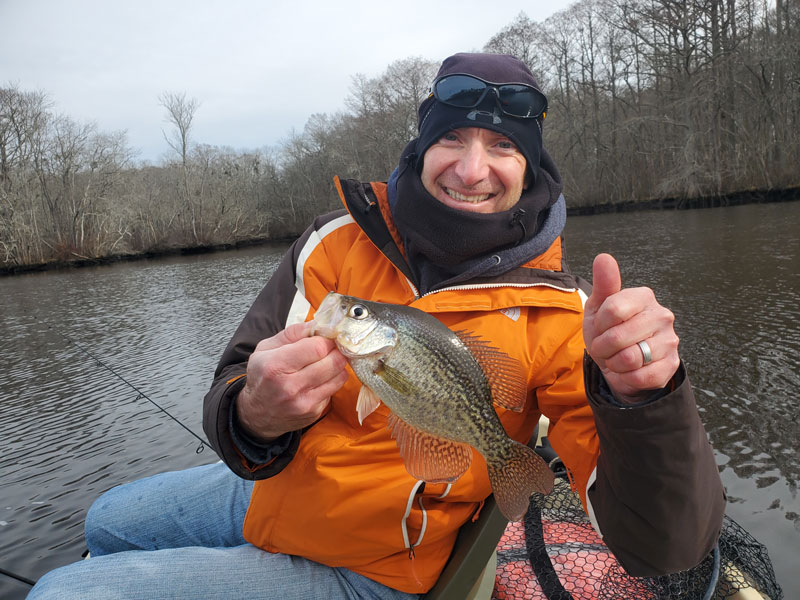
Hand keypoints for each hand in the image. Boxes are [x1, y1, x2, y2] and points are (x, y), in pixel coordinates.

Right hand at [236, 321, 348, 440]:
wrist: (256, 414)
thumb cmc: (262, 377)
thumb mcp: (265, 349)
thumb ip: (292, 333)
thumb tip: (317, 324)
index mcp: (275, 365)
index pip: (317, 348)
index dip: (326, 339)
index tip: (326, 337)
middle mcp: (290, 386)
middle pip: (333, 361)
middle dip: (336, 350)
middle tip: (331, 348)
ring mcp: (304, 402)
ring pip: (339, 375)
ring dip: (337, 365)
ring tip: (326, 362)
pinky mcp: (314, 412)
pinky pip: (335, 390)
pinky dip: (332, 381)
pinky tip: (319, 378)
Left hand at [582, 253, 679, 402]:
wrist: (617, 363)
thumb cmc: (608, 331)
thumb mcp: (598, 308)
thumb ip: (604, 284)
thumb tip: (603, 257)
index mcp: (644, 297)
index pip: (612, 309)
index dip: (599, 325)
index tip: (600, 327)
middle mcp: (662, 315)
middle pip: (618, 337)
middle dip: (603, 347)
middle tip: (606, 347)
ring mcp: (670, 341)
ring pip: (629, 358)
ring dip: (614, 363)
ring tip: (617, 358)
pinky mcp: (672, 365)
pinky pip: (641, 377)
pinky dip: (626, 377)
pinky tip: (628, 371)